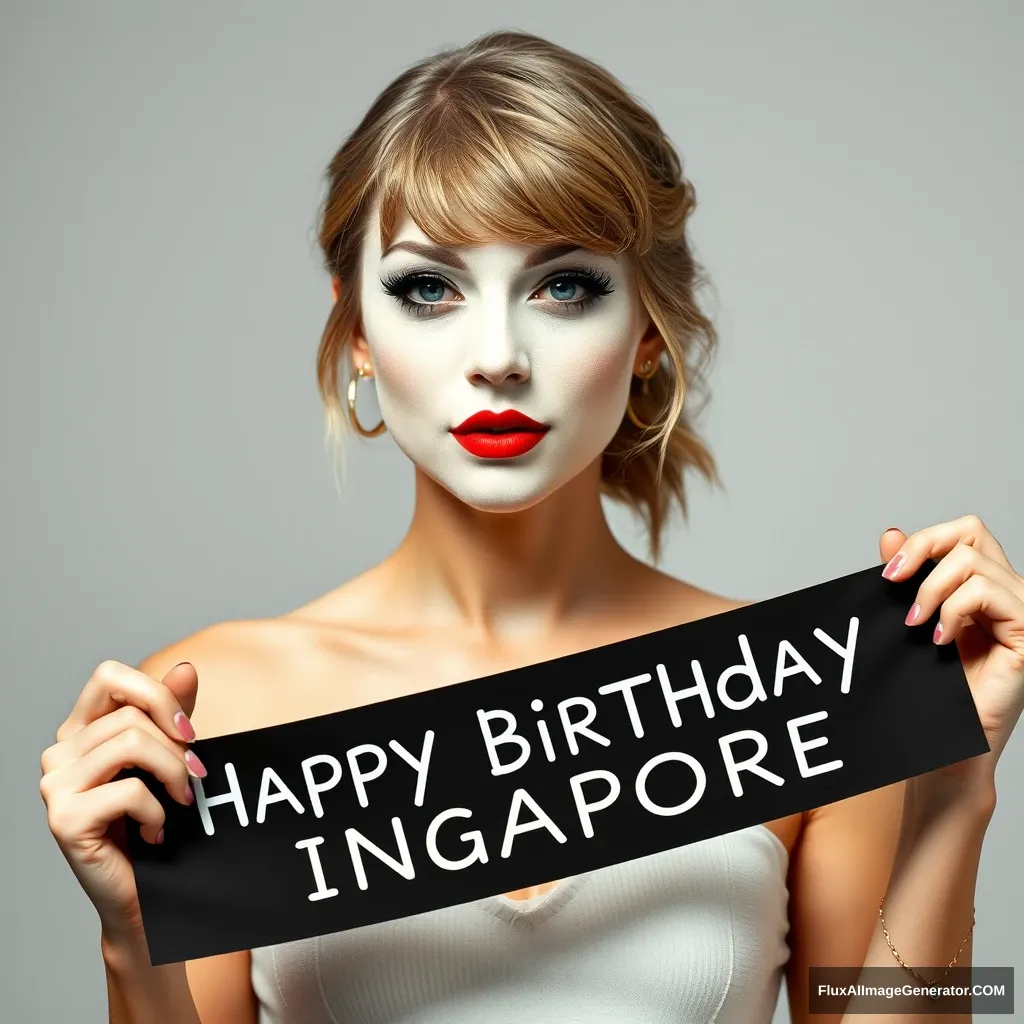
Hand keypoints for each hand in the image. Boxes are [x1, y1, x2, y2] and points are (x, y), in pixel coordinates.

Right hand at [39, 661, 200, 944]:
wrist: (146, 892)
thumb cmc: (156, 819)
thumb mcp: (168, 757)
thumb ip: (173, 713)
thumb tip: (184, 668)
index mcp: (79, 730)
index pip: (109, 675)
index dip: (155, 694)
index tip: (188, 731)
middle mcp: (59, 753)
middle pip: (131, 715)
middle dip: (176, 745)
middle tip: (192, 778)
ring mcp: (55, 786)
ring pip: (132, 744)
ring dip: (173, 774)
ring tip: (180, 801)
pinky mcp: (63, 819)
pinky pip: (130, 790)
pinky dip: (157, 810)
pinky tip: (155, 830)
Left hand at [880, 515, 1023, 794]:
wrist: (944, 739)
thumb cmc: (930, 685)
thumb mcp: (910, 620)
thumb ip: (906, 577)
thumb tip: (890, 533)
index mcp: (980, 584)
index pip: (963, 532)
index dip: (923, 540)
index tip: (887, 574)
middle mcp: (1005, 591)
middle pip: (972, 531)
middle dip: (924, 549)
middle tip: (893, 584)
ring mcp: (1019, 611)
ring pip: (975, 562)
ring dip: (932, 590)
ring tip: (916, 626)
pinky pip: (990, 593)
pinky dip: (954, 609)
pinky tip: (939, 640)